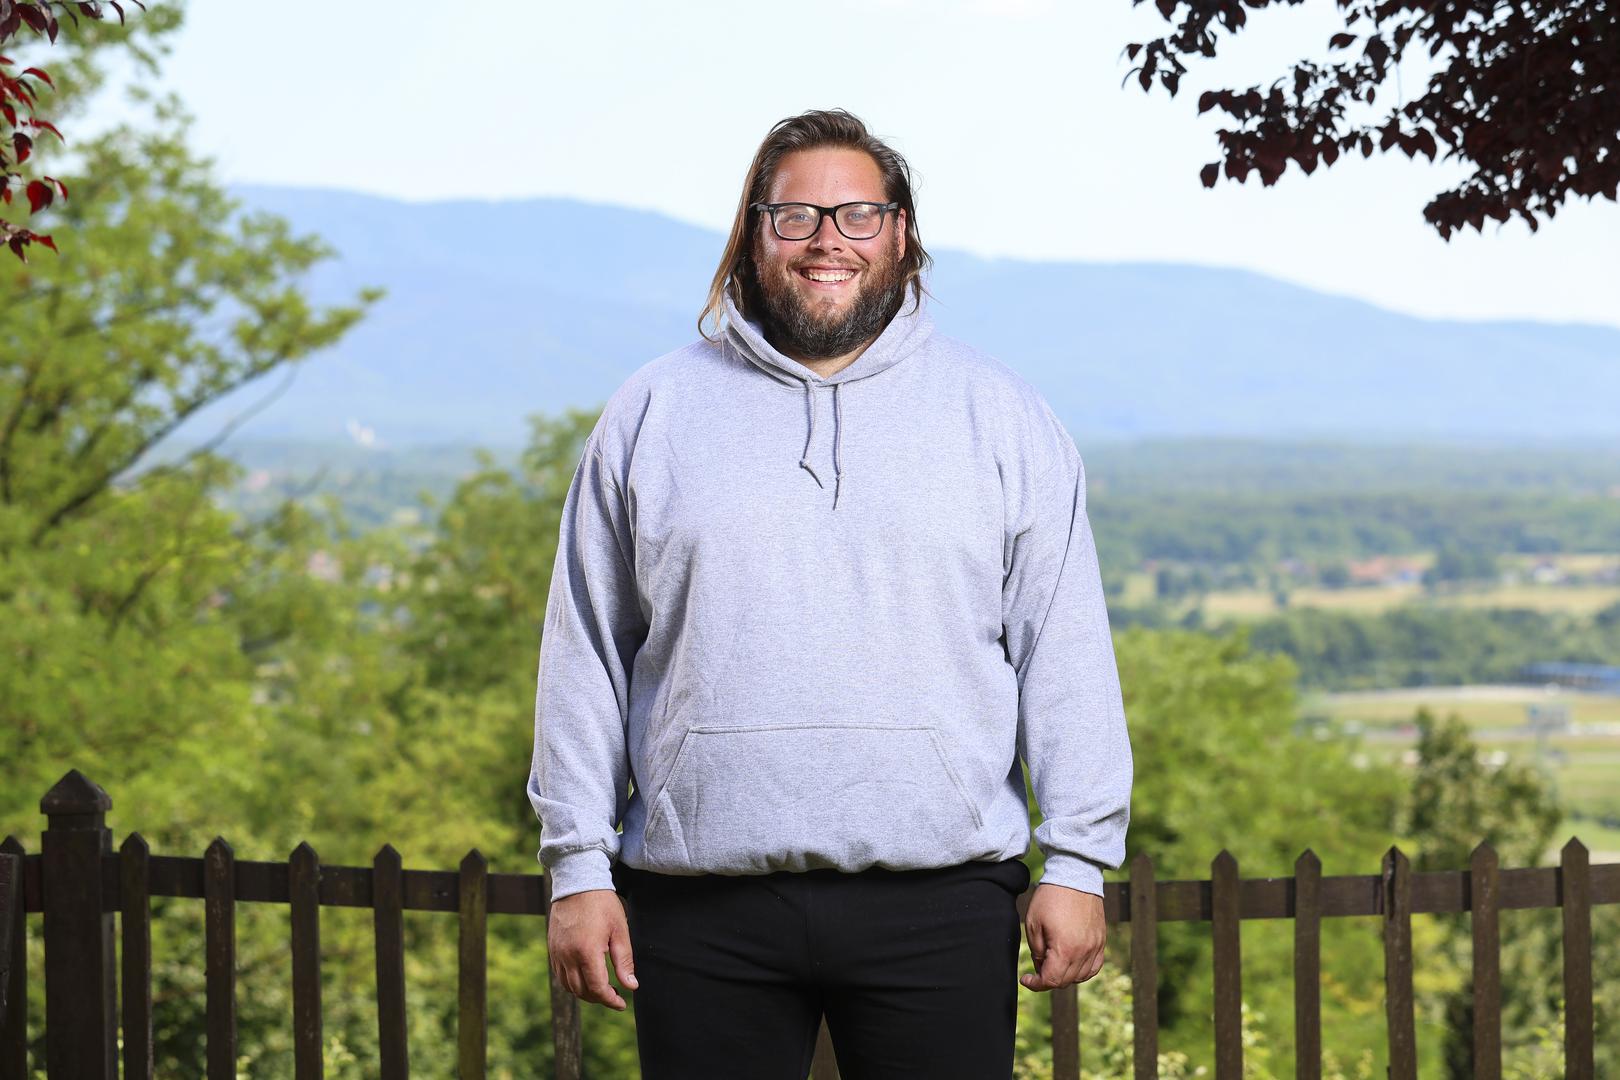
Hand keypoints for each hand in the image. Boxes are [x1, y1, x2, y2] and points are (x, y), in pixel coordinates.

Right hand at [547, 888, 638, 1010]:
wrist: (577, 882)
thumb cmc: (602, 904)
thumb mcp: (619, 930)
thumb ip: (624, 961)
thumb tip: (631, 986)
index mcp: (586, 952)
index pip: (598, 988)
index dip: (611, 1000)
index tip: (622, 1004)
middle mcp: (567, 956)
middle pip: (582, 991)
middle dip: (599, 998)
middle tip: (615, 995)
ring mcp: (557, 953)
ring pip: (569, 986)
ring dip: (585, 993)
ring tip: (601, 988)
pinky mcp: (552, 949)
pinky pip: (560, 975)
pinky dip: (573, 983)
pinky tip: (586, 977)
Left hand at [1019, 882, 1105, 991]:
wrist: (1075, 875)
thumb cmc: (1050, 898)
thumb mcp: (1033, 924)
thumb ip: (1036, 951)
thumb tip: (1041, 968)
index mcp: (1065, 949)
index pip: (1051, 980)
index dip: (1036, 984)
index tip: (1026, 979)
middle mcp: (1084, 951)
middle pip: (1065, 981)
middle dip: (1048, 979)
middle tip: (1037, 966)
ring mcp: (1096, 947)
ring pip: (1080, 977)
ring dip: (1064, 976)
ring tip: (1052, 961)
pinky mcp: (1101, 941)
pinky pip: (1094, 967)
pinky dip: (1082, 971)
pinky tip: (1071, 963)